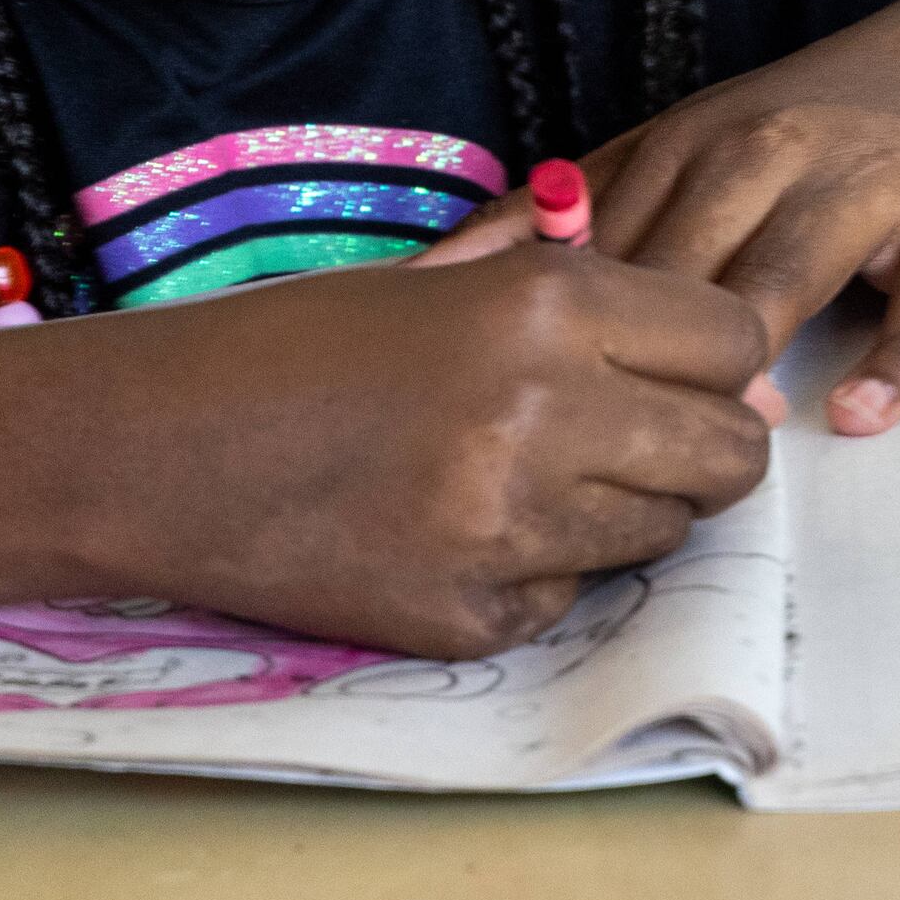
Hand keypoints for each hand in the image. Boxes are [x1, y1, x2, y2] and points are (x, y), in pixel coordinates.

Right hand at [82, 246, 773, 658]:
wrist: (155, 445)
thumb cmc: (299, 346)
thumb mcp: (453, 281)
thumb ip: (594, 311)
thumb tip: (744, 373)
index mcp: (544, 306)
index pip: (731, 341)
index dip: (720, 361)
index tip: (685, 375)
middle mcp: (545, 414)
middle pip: (727, 453)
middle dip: (704, 448)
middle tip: (641, 445)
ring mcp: (509, 529)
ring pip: (661, 534)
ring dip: (622, 512)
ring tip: (527, 479)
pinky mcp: (469, 617)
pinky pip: (568, 601)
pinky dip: (537, 574)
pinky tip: (459, 533)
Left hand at [416, 7, 899, 437]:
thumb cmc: (820, 126)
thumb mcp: (693, 142)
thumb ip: (587, 205)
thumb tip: (441, 280)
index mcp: (694, 139)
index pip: (600, 243)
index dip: (547, 329)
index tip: (497, 399)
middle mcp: (772, 154)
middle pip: (680, 269)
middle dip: (634, 360)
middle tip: (592, 452)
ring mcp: (872, 192)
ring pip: (786, 278)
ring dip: (746, 359)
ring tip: (720, 442)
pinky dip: (896, 362)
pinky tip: (859, 416)